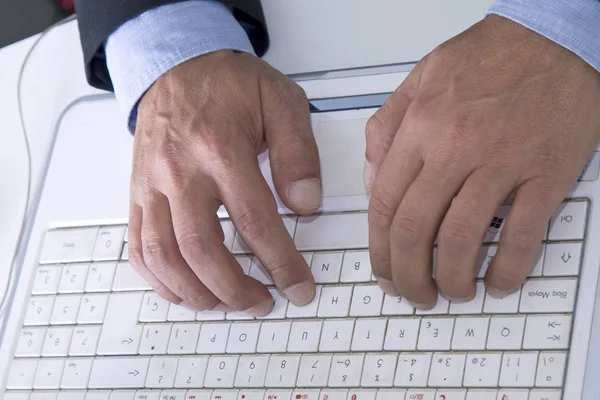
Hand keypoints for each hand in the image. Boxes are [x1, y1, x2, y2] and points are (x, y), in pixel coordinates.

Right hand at [128, 50, 320, 314]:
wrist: (176, 64)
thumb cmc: (229, 83)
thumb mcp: (280, 100)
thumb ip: (297, 153)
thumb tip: (305, 204)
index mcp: (221, 148)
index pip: (254, 220)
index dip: (280, 262)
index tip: (298, 286)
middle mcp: (180, 171)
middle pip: (201, 249)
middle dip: (235, 288)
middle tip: (262, 302)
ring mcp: (151, 184)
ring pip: (164, 255)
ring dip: (197, 291)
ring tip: (227, 302)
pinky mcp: (137, 192)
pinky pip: (138, 245)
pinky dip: (159, 279)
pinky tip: (184, 290)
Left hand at [366, 15, 599, 307]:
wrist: (554, 36)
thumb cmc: (489, 55)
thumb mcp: (419, 78)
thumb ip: (387, 129)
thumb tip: (371, 180)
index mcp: (421, 128)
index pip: (384, 205)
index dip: (378, 250)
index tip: (382, 271)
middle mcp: (455, 148)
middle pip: (415, 231)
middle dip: (408, 276)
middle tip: (413, 294)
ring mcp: (502, 163)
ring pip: (463, 240)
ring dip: (453, 279)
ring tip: (452, 292)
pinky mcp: (546, 173)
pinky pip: (524, 235)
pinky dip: (509, 269)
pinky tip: (499, 282)